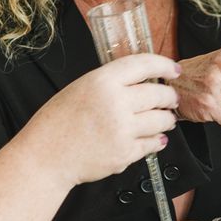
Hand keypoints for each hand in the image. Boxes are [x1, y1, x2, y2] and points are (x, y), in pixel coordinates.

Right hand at [36, 52, 181, 184]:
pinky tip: (154, 138)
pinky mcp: (126, 153)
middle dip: (170, 96)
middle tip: (171, 98)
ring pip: (162, 120)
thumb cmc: (57, 122)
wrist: (46, 156)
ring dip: (167, 119)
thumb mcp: (81, 88)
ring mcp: (123, 129)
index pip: (144, 64)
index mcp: (103, 81)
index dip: (164, 65)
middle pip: (159, 94)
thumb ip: (111, 83)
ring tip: (164, 119)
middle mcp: (116, 103)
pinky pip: (153, 144)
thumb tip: (142, 81)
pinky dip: (156, 140)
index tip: (174, 69)